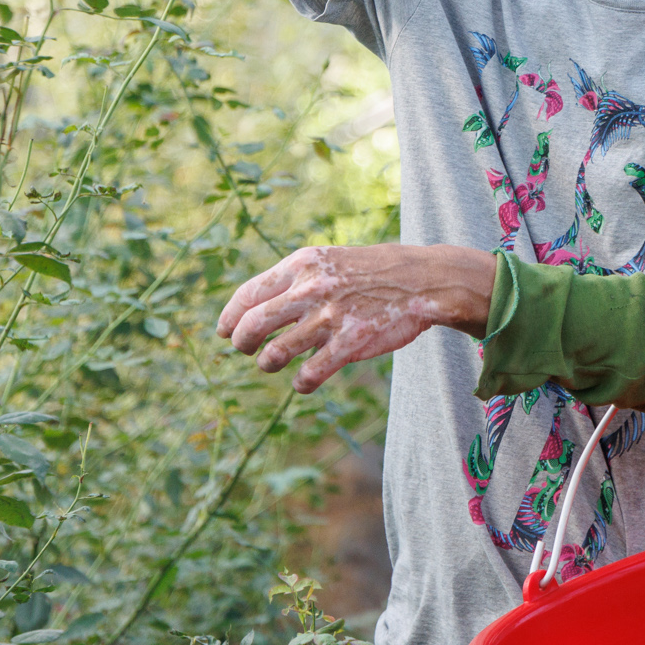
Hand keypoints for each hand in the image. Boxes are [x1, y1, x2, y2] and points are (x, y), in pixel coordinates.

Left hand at [216, 244, 495, 393]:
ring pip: (276, 353)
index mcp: (302, 264)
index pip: (249, 293)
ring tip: (273, 364)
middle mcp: (311, 288)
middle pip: (253, 324)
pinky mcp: (351, 342)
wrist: (422, 280)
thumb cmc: (371, 272)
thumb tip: (255, 306)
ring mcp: (331, 316)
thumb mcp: (329, 261)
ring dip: (269, 364)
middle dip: (242, 343)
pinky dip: (301, 383)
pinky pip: (310, 374)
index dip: (229, 316)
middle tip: (245, 350)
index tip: (222, 331)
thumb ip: (295, 280)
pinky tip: (303, 382)